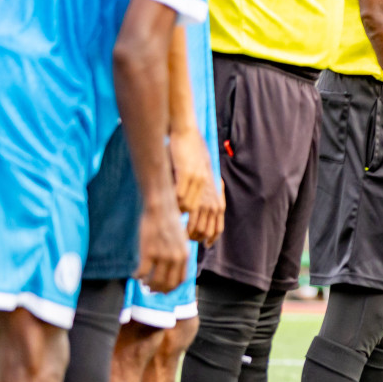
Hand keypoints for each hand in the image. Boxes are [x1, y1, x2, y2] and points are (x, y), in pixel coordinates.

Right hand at [134, 199, 188, 293]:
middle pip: (167, 284)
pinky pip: (142, 272)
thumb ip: (179, 254)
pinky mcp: (149, 252)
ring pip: (154, 281)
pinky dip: (137, 276)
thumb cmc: (168, 222)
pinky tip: (134, 275)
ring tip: (142, 282)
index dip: (170, 289)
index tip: (163, 290)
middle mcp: (176, 258)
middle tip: (149, 289)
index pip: (180, 281)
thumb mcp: (181, 239)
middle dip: (157, 290)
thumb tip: (172, 268)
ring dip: (147, 285)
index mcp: (185, 255)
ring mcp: (163, 256)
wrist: (161, 208)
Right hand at [171, 127, 222, 244]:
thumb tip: (192, 218)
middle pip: (202, 225)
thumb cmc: (193, 162)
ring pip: (188, 212)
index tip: (200, 245)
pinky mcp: (187, 175)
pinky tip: (165, 205)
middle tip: (178, 237)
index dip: (209, 239)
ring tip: (169, 222)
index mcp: (215, 198)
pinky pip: (178, 196)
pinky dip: (172, 203)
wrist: (189, 136)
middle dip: (189, 234)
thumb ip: (200, 200)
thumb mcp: (202, 184)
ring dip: (177, 219)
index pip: (216, 227)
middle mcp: (210, 193)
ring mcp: (199, 185)